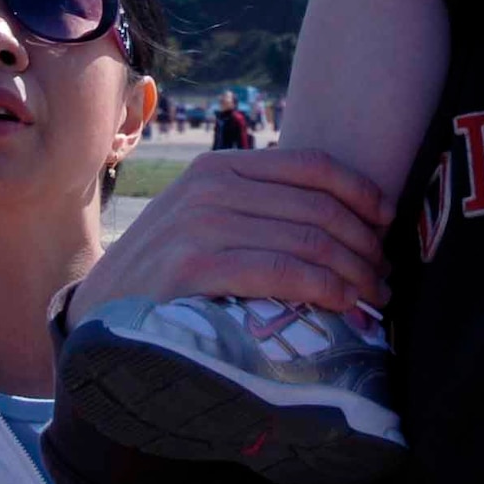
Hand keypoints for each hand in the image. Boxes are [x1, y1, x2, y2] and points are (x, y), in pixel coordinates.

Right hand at [65, 146, 392, 330]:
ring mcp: (200, 225)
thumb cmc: (166, 273)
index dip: (361, 193)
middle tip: (386, 276)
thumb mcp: (205, 220)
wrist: (96, 317)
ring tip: (375, 297)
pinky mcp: (194, 267)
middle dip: (364, 244)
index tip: (388, 222)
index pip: (313, 167)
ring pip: (308, 241)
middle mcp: (212, 187)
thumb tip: (342, 217)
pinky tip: (344, 304)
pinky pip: (282, 272)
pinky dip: (324, 288)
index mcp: (221, 167)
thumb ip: (258, 207)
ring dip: (354, 272)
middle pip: (318, 208)